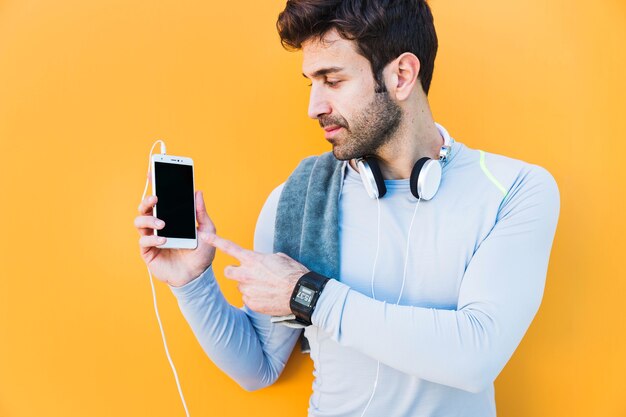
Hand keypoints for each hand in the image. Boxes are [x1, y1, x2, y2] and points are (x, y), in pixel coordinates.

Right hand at [134, 171, 216, 286]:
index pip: (160, 200)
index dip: (155, 186)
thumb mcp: (207, 230)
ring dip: (149, 219)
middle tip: (156, 198)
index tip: (153, 173)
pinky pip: (144, 241)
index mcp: (172, 218)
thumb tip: (198, 192)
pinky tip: (164, 239)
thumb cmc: (202, 254)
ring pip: (139, 222)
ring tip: (162, 223)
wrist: (198, 276)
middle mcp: (159, 226)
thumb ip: (201, 212)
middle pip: (145, 208)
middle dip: (148, 200)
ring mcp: (152, 238)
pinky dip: (152, 238)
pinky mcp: (148, 252)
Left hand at [203, 233, 309, 315]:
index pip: (229, 247)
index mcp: (253, 259)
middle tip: (247, 273)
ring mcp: (247, 290)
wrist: (300, 294)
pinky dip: (255, 297)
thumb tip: (263, 262)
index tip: (204, 236)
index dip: (214, 240)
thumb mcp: (279, 258)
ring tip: (266, 286)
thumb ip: (264, 259)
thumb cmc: (293, 274)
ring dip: (249, 285)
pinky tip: (267, 296)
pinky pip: (248, 299)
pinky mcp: (251, 303)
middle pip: (228, 271)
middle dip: (235, 271)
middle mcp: (246, 274)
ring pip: (241, 286)